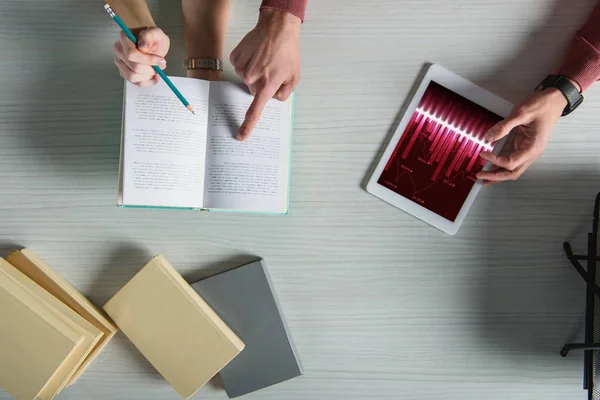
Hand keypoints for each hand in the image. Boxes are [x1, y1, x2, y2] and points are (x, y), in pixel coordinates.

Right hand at [112, 27, 169, 86]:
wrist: (152, 43)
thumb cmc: (153, 38)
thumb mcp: (156, 32)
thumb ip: (149, 35)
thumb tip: (143, 46)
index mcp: (124, 38)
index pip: (131, 54)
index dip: (148, 60)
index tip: (161, 60)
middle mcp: (119, 51)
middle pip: (133, 68)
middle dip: (150, 69)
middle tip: (160, 65)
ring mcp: (120, 63)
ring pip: (133, 77)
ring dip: (148, 76)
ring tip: (156, 69)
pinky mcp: (125, 72)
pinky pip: (136, 83)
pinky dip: (148, 82)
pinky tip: (154, 76)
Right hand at [230, 9, 300, 140]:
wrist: (277, 28)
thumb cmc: (287, 52)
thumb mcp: (294, 77)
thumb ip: (284, 93)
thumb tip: (274, 98)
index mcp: (267, 86)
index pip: (255, 111)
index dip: (248, 125)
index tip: (241, 136)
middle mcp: (252, 79)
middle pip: (254, 91)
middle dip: (263, 84)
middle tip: (272, 70)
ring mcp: (242, 68)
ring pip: (247, 79)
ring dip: (256, 72)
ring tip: (265, 59)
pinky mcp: (235, 58)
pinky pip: (240, 67)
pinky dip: (248, 63)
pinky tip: (256, 54)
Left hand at [476, 88, 567, 183]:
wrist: (555, 99)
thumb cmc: (542, 105)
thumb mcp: (521, 113)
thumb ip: (504, 126)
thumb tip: (488, 137)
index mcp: (533, 147)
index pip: (511, 162)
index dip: (495, 161)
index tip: (483, 153)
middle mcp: (532, 152)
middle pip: (513, 172)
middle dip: (496, 177)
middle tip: (480, 176)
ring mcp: (528, 150)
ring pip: (513, 169)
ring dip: (498, 174)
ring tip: (484, 178)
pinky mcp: (524, 146)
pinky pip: (512, 160)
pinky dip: (502, 165)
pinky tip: (492, 167)